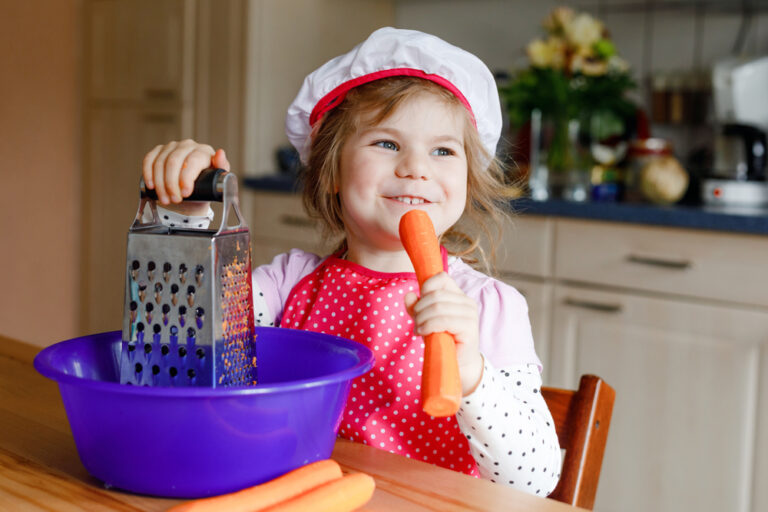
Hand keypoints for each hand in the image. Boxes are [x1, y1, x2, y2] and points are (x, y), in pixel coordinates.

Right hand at [142, 139, 229, 213]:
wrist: (194, 189)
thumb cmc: (207, 184)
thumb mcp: (217, 180)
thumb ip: (222, 167)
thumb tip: (220, 154)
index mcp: (204, 151)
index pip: (193, 160)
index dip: (187, 177)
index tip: (185, 193)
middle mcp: (188, 146)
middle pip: (174, 162)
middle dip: (172, 184)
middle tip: (174, 200)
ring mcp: (172, 147)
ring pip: (160, 162)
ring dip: (160, 184)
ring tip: (165, 199)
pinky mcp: (159, 151)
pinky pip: (149, 159)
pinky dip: (148, 173)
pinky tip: (151, 185)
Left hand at [404, 272, 483, 395]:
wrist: (458, 364)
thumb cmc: (442, 340)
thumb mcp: (425, 320)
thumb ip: (416, 307)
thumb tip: (408, 295)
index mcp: (459, 295)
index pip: (442, 278)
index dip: (426, 287)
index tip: (419, 305)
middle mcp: (467, 301)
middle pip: (435, 294)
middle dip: (419, 308)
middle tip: (416, 322)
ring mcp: (470, 314)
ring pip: (437, 306)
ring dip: (422, 318)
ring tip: (419, 329)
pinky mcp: (469, 328)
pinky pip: (442, 320)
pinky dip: (428, 326)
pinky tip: (423, 333)